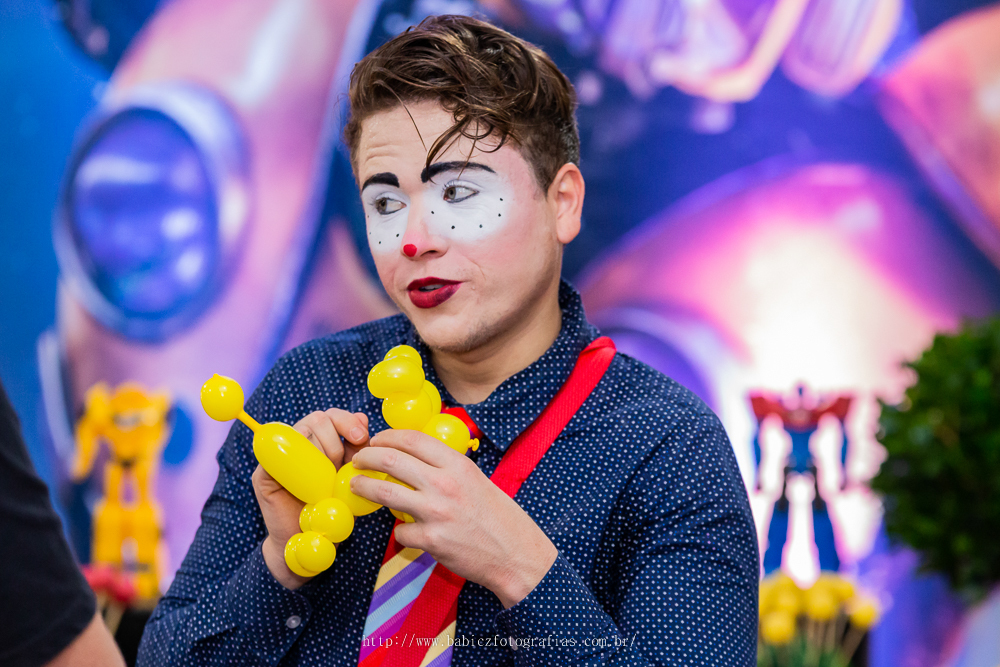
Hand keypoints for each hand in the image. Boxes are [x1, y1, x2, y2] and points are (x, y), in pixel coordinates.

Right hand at [254, 409, 369, 588]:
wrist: (309, 540)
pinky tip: (310, 484)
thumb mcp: (351, 476)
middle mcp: (296, 443)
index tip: (362, 437)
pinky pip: (274, 459)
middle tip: (342, 462)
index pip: (330, 415)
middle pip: (316, 418)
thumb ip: (357, 449)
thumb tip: (362, 417)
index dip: (347, 420)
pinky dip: (295, 468)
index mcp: (318, 440)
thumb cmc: (332, 509)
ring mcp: (276, 456)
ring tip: (328, 476)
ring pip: (298, 433)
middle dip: (335, 437)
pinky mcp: (261, 474)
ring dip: (319, 451)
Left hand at [350, 430, 557, 607]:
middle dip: (367, 457)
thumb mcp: (475, 479)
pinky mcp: (432, 539)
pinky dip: (400, 531)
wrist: (515, 553)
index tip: (376, 439)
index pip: (413, 439)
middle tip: (357, 459)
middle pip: (392, 460)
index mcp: (458, 465)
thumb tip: (412, 457)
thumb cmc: (495, 515)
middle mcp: (445, 484)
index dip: (388, 436)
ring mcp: (437, 512)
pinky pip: (401, 531)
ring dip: (364, 487)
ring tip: (355, 484)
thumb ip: (446, 468)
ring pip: (385, 493)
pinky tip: (408, 532)